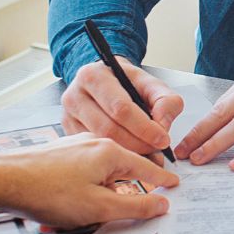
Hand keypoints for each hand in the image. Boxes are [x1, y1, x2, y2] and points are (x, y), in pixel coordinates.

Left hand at [0, 135, 178, 227]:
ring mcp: (76, 147)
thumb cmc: (48, 192)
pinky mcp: (60, 155)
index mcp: (110, 153)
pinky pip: (86, 171)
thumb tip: (160, 204)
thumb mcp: (99, 207)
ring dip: (107, 190)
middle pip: (125, 167)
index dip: (162, 179)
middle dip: (134, 186)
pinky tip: (77, 203)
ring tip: (100, 210)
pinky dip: (89, 187)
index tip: (174, 184)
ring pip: (103, 170)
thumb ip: (134, 207)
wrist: (3, 181)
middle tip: (146, 199)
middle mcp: (96, 144)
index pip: (147, 167)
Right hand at [61, 58, 182, 157]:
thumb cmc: (127, 83)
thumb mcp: (151, 84)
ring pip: (100, 143)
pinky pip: (92, 150)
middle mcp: (75, 95)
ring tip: (147, 154)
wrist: (107, 81)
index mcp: (94, 76)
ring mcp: (68, 116)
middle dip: (137, 144)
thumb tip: (162, 125)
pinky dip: (114, 157)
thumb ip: (165, 100)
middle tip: (156, 151)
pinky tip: (130, 156)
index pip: (120, 108)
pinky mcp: (68, 132)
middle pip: (108, 129)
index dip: (144, 127)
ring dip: (127, 153)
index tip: (162, 139)